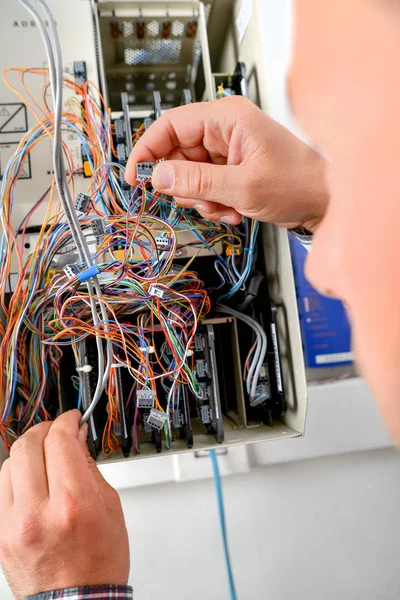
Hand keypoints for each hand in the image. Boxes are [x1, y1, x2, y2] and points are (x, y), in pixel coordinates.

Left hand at [0, 411, 129, 599]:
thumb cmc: (98, 563)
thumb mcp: (109, 508)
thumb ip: (89, 467)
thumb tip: (76, 440)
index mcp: (72, 505)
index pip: (59, 442)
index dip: (66, 422)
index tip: (72, 419)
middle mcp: (37, 513)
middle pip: (28, 445)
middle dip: (45, 429)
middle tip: (57, 431)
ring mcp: (12, 525)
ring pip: (9, 463)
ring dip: (29, 451)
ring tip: (44, 457)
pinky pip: (1, 487)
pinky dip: (17, 475)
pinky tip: (32, 479)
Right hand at [126, 95, 327, 230]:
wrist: (325, 203)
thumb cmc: (298, 183)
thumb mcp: (243, 187)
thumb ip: (197, 181)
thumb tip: (158, 176)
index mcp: (227, 118)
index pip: (170, 125)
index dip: (148, 150)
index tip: (136, 177)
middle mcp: (224, 130)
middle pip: (177, 155)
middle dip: (184, 186)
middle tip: (199, 201)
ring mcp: (227, 152)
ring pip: (189, 176)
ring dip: (201, 199)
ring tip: (225, 207)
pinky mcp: (231, 170)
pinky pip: (205, 187)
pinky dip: (213, 204)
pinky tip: (234, 211)